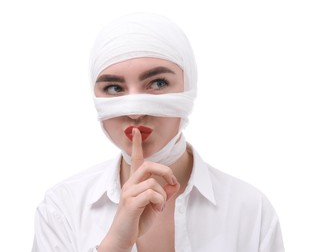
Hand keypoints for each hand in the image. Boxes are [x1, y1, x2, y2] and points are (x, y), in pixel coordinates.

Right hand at [97, 128, 179, 251]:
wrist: (123, 237)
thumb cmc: (138, 220)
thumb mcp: (155, 205)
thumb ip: (164, 193)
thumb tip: (175, 184)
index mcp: (134, 182)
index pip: (135, 159)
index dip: (136, 144)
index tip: (136, 131)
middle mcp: (129, 184)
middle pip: (148, 165)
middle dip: (165, 170)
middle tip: (172, 181)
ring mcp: (128, 193)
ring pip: (152, 182)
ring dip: (162, 195)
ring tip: (159, 206)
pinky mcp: (130, 203)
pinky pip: (152, 194)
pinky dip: (160, 201)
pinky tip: (156, 209)